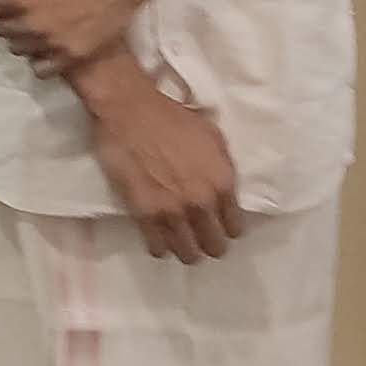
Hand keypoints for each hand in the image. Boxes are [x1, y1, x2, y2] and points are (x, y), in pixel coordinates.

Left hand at [0, 0, 167, 77]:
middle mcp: (32, 23)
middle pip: (1, 31)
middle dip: (5, 19)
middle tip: (19, 10)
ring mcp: (53, 42)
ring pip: (18, 50)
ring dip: (21, 38)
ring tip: (34, 27)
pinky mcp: (74, 55)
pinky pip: (42, 70)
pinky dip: (39, 59)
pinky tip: (47, 45)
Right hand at [78, 58, 247, 264]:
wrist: (130, 111)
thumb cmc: (172, 116)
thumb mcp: (212, 135)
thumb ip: (223, 166)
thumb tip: (225, 187)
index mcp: (222, 182)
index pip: (235, 227)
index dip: (227, 228)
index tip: (219, 226)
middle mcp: (202, 202)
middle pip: (214, 246)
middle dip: (209, 244)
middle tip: (200, 237)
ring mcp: (173, 211)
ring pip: (187, 254)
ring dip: (186, 250)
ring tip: (180, 242)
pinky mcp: (145, 214)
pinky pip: (157, 247)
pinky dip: (160, 247)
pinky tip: (159, 240)